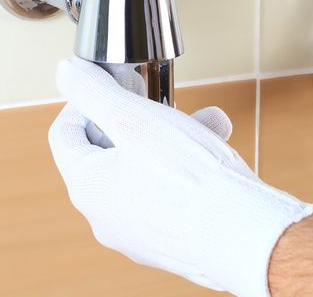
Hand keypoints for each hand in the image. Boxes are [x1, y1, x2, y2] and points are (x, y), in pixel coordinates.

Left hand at [48, 58, 312, 296]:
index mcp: (88, 189)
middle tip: (157, 100)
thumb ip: (94, 91)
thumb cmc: (192, 183)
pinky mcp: (173, 240)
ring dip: (170, 138)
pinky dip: (186, 168)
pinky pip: (170, 194)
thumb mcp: (134, 119)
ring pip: (146, 170)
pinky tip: (215, 147)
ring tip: (202, 119)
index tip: (108, 86)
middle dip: (139, 117)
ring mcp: (141, 233)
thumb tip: (67, 72)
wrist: (248, 236)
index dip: (83, 101)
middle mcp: (108, 217)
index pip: (65, 135)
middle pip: (109, 152)